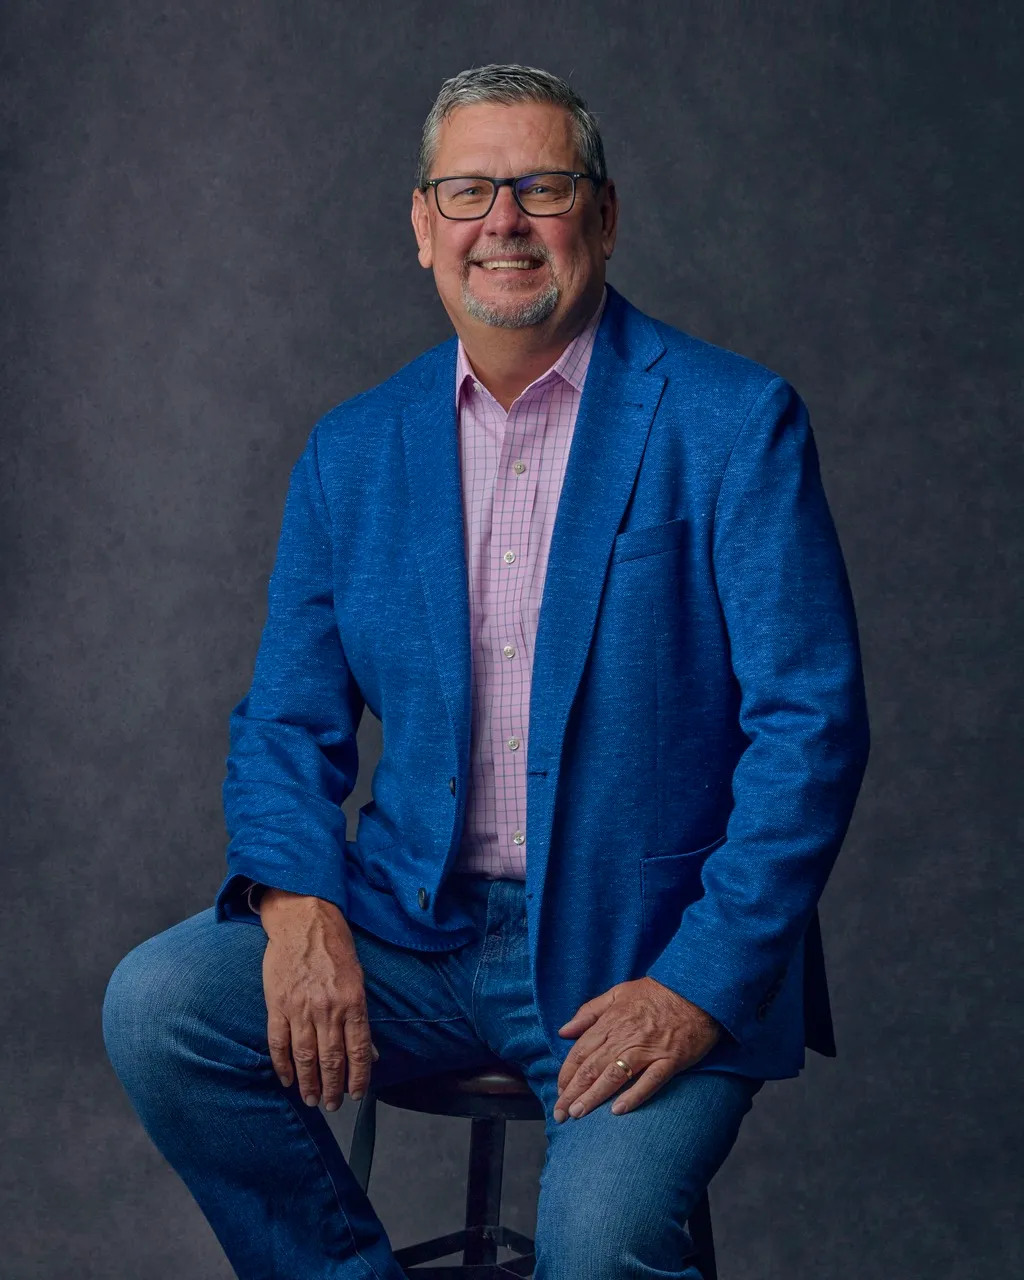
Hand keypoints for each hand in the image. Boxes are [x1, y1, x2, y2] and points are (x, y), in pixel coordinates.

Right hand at [259, 889, 377, 1111]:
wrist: (303, 921)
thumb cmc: (334, 947)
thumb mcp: (358, 978)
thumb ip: (361, 1017)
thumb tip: (371, 1053)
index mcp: (352, 1001)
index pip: (358, 1050)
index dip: (358, 1077)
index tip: (356, 1095)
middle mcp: (328, 1008)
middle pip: (331, 1059)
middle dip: (333, 1087)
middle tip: (331, 1105)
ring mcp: (300, 1008)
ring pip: (304, 1056)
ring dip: (309, 1082)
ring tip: (312, 1099)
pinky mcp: (277, 1004)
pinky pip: (278, 1042)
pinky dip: (282, 1065)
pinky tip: (287, 1080)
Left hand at [553, 977, 720, 1121]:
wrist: (695, 990)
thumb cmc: (656, 992)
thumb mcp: (617, 992)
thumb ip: (589, 1012)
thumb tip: (564, 1031)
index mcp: (611, 1021)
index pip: (581, 1051)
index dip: (567, 1073)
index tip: (558, 1090)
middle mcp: (625, 1037)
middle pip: (592, 1067)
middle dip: (572, 1092)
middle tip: (559, 1113)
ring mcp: (648, 1050)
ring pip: (614, 1076)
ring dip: (594, 1097)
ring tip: (577, 1114)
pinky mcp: (670, 1060)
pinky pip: (650, 1081)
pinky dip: (634, 1096)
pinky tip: (618, 1110)